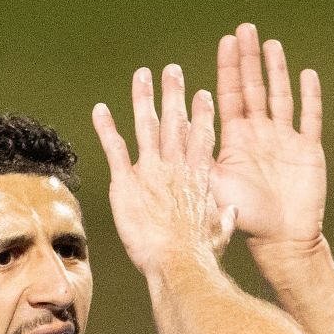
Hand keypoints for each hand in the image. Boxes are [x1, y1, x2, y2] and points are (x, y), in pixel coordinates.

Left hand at [92, 64, 235, 276]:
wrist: (177, 262)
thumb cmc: (200, 253)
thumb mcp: (219, 233)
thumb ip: (225, 217)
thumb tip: (233, 212)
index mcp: (198, 176)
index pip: (201, 137)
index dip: (201, 114)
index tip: (203, 94)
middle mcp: (175, 166)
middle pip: (175, 121)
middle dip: (173, 94)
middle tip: (171, 71)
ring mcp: (150, 171)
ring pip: (146, 126)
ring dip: (143, 98)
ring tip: (141, 75)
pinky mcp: (125, 182)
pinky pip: (114, 149)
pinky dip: (106, 128)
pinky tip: (100, 110)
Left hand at [210, 24, 325, 251]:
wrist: (281, 240)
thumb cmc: (244, 218)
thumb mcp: (213, 185)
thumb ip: (197, 159)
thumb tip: (172, 136)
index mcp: (235, 140)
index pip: (230, 95)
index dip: (228, 68)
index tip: (225, 41)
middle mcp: (259, 134)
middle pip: (254, 87)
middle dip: (249, 59)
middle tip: (245, 28)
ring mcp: (285, 140)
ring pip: (280, 96)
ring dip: (276, 70)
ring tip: (271, 43)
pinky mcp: (308, 149)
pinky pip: (310, 117)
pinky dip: (310, 96)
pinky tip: (306, 74)